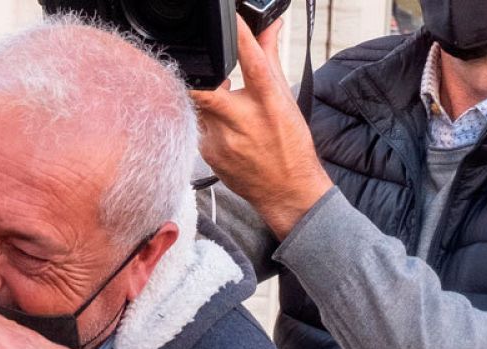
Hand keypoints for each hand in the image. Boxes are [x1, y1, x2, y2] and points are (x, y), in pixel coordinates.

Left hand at [192, 17, 333, 238]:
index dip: (240, 38)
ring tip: (221, 101)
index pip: (253, 62)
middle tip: (199, 67)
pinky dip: (205, 120)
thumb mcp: (284, 98)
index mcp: (269, 101)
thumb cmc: (289, 143)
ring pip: (198, 107)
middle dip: (199, 78)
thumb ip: (270, 58)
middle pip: (207, 91)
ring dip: (202, 98)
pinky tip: (220, 126)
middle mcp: (244, 120)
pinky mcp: (209, 154)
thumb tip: (271, 25)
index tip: (232, 21)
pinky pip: (197, 127)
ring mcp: (223, 140)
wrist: (286, 190)